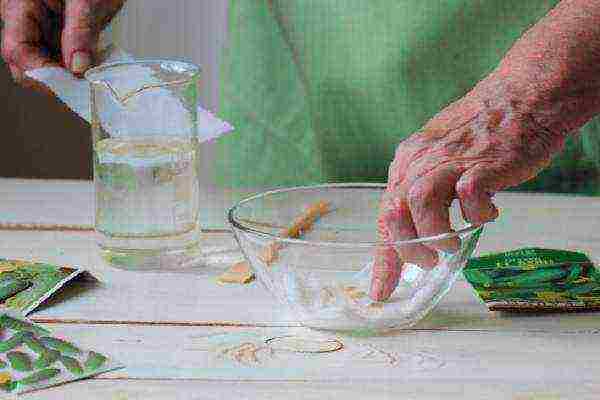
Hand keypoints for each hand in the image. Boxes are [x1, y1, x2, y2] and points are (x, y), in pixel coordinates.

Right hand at [1, 0, 124, 81]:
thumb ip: (80, 30)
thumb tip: (78, 66)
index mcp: (19, 4)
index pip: (18, 50)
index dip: (42, 73)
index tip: (70, 84)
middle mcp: (24, 18)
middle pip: (26, 62)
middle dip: (54, 78)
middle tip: (84, 85)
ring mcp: (40, 27)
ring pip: (45, 64)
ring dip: (68, 75)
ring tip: (91, 74)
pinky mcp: (57, 33)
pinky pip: (61, 58)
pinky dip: (77, 67)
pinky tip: (92, 66)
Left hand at [370, 78, 566, 300]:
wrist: (520, 97)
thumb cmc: (481, 132)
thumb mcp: (438, 157)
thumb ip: (424, 189)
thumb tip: (415, 230)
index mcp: (407, 162)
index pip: (386, 215)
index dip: (383, 257)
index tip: (380, 291)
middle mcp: (421, 161)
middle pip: (394, 210)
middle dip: (406, 247)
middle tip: (427, 261)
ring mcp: (450, 161)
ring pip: (420, 202)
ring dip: (433, 233)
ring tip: (452, 244)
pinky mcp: (482, 165)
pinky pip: (469, 195)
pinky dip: (477, 213)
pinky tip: (488, 212)